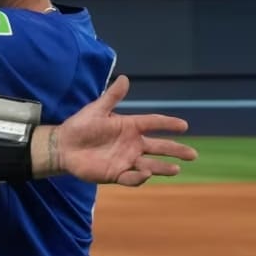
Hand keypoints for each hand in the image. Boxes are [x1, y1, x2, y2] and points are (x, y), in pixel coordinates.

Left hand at [52, 75, 196, 185]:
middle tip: (193, 154)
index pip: (153, 123)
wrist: (63, 146)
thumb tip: (125, 78)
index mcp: (129, 126)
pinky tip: (146, 173)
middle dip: (176, 150)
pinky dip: (139, 177)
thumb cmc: (80, 126)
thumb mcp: (96, 109)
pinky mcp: (115, 174)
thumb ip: (112, 96)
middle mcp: (132, 144)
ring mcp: (125, 160)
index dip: (168, 124)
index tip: (184, 125)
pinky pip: (131, 178)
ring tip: (177, 169)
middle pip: (159, 147)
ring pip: (150, 165)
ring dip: (162, 167)